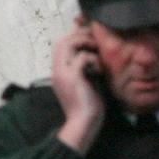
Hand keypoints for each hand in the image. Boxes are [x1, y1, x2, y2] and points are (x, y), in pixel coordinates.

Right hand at [52, 19, 105, 153]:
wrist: (83, 124)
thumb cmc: (88, 106)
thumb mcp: (86, 83)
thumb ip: (86, 69)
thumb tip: (95, 57)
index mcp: (59, 71)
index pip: (60, 45)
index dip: (73, 35)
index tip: (89, 34)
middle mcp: (57, 70)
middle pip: (61, 40)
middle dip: (79, 35)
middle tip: (96, 40)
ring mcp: (63, 73)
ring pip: (67, 43)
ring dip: (85, 42)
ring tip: (98, 51)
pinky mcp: (73, 78)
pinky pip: (82, 57)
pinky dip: (93, 59)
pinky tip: (101, 69)